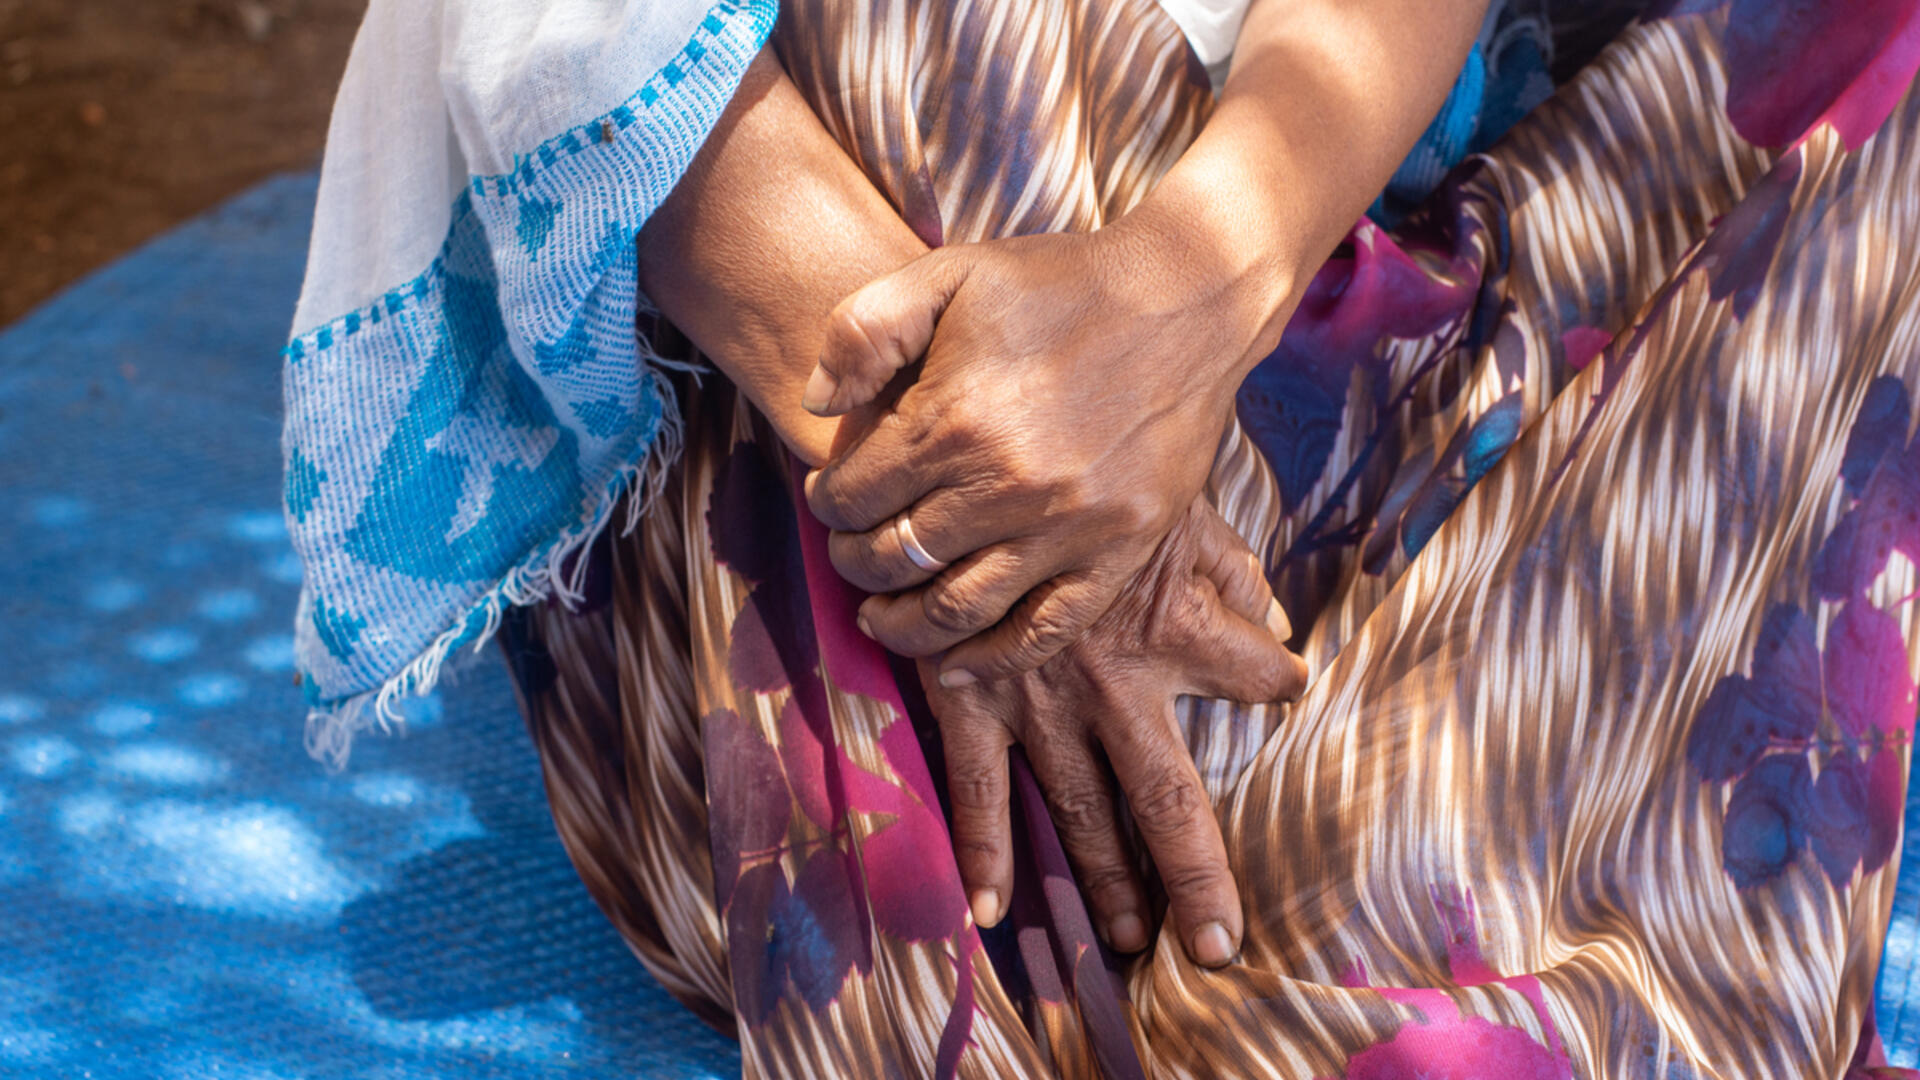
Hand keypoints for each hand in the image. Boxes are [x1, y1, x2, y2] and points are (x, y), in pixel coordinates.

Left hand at [803, 224, 1286, 685]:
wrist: (1186, 300)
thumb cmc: (1061, 285)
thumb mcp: (950, 272)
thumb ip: (866, 330)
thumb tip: (815, 405)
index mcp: (954, 419)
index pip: (854, 496)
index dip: (827, 501)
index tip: (828, 497)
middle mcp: (1006, 486)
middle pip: (894, 557)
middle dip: (855, 561)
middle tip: (850, 553)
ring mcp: (1066, 529)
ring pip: (956, 610)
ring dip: (903, 625)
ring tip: (880, 617)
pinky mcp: (1119, 552)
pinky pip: (1045, 630)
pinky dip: (993, 660)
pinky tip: (954, 667)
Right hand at [922, 497, 1308, 966]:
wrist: (973, 453)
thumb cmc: (1084, 471)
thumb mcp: (1170, 499)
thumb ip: (1223, 563)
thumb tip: (1268, 611)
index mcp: (1175, 622)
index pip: (1257, 674)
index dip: (1275, 681)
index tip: (1285, 689)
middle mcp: (1115, 678)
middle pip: (1167, 800)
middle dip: (1195, 877)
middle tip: (1216, 947)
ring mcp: (1038, 695)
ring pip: (1077, 808)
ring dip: (1103, 880)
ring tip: (1129, 939)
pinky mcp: (970, 692)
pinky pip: (977, 784)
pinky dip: (982, 850)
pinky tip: (990, 912)